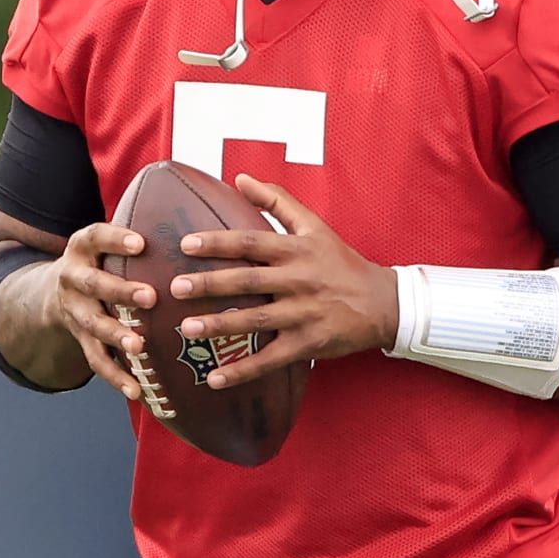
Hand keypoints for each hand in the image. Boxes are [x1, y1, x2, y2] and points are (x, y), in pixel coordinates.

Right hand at [45, 223, 158, 400]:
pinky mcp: (80, 339)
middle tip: (150, 296)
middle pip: (94, 284)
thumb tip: (198, 213)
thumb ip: (141, 231)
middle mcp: (73, 277)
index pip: (96, 237)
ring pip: (93, 324)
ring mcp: (74, 310)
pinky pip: (96, 361)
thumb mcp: (107, 239)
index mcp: (82, 247)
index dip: (116, 240)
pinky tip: (137, 390)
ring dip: (116, 336)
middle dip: (121, 291)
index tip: (140, 243)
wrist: (55, 290)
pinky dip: (116, 377)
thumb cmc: (103, 259)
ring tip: (138, 346)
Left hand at [169, 174, 398, 389]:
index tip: (186, 244)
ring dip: (221, 326)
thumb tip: (240, 178)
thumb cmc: (341, 262)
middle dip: (212, 284)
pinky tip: (214, 379)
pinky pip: (271, 359)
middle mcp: (299, 280)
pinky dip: (243, 370)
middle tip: (176, 287)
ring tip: (187, 329)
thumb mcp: (314, 226)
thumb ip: (277, 200)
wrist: (382, 302)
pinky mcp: (308, 344)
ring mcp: (304, 314)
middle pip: (250, 281)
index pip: (252, 242)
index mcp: (296, 250)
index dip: (219, 243)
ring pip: (257, 321)